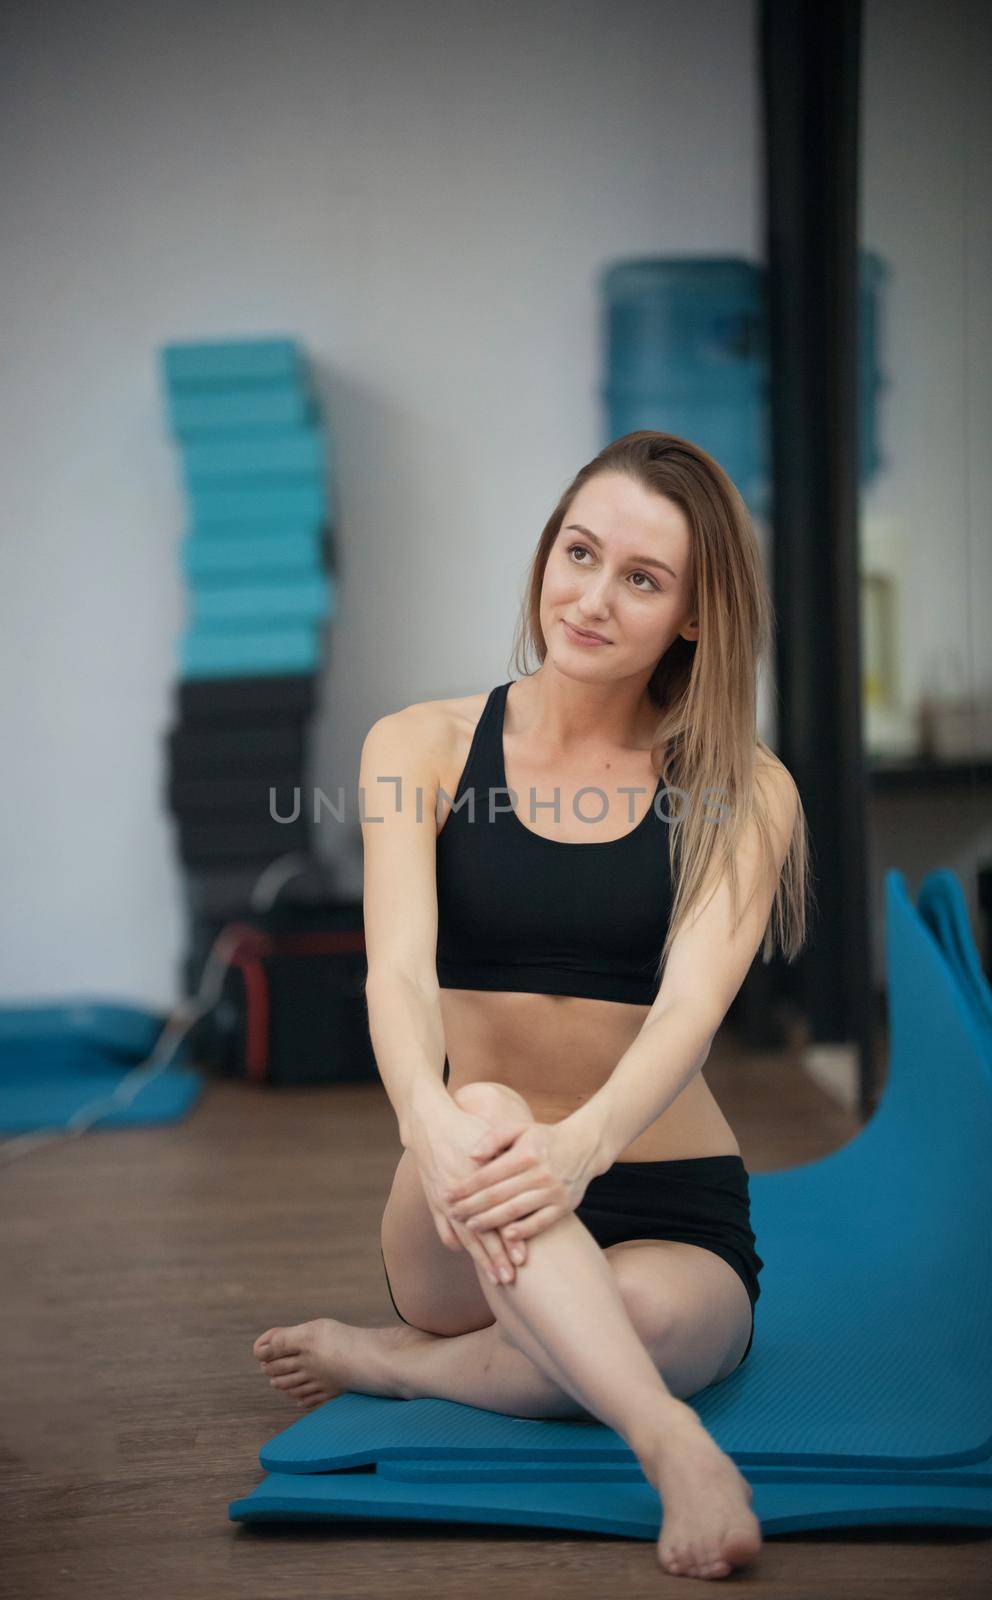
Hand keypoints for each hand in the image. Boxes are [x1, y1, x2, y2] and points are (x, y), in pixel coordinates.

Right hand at [408, 1105, 533, 1286]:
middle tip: (509, 1280)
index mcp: (478, 1180)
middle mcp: (461, 1194)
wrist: (429, 1121)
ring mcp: (444, 1198)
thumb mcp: (491, 1139)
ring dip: (478, 1258)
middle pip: (481, 1234)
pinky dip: (452, 1241)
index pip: (497, 1216)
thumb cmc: (466, 1127)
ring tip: (490, 1276)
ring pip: (462, 1236)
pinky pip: (442, 1227)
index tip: (522, 1260)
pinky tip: (463, 1251)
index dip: (509, 1240)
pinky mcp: (433, 1197)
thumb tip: (530, 1177)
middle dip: (495, 1259)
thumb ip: (507, 1160)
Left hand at [441, 1117, 595, 1244]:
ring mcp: (552, 1191)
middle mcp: (539, 1173)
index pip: (488, 1174)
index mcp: (525, 1153)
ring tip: (471, 1227)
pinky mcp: (563, 1207)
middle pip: (498, 1195)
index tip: (446, 1195)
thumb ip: (493, 1138)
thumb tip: (470, 1155)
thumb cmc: (544, 1138)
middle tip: (452, 1214)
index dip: (465, 1186)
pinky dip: (523, 1232)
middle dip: (471, 1206)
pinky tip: (505, 1237)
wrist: (584, 1147)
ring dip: (491, 1221)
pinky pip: (540, 1223)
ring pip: (516, 1210)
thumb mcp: (519, 1129)